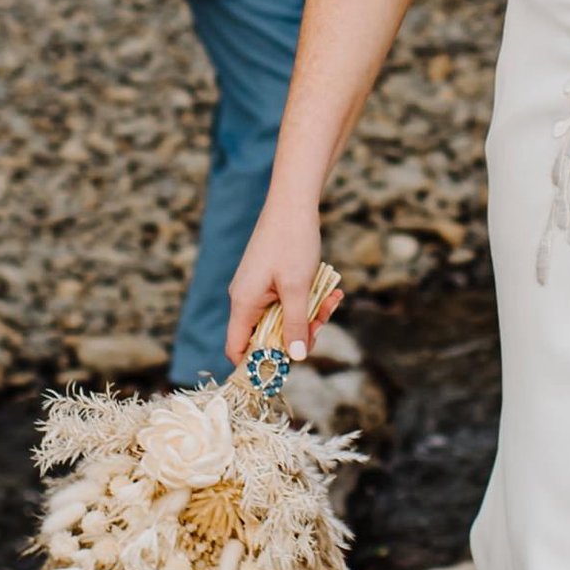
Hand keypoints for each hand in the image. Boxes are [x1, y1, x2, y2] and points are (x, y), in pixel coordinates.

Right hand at [226, 201, 340, 367]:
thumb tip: (296, 357)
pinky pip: (290, 301)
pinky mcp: (271, 280)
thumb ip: (295, 324)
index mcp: (244, 303)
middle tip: (321, 322)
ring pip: (284, 318)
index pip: (238, 349)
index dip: (257, 365)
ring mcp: (259, 289)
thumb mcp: (298, 288)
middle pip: (268, 336)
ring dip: (310, 315)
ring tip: (332, 298)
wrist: (293, 203)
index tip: (285, 367)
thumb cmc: (292, 242)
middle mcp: (246, 299)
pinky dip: (309, 300)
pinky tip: (331, 290)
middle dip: (297, 333)